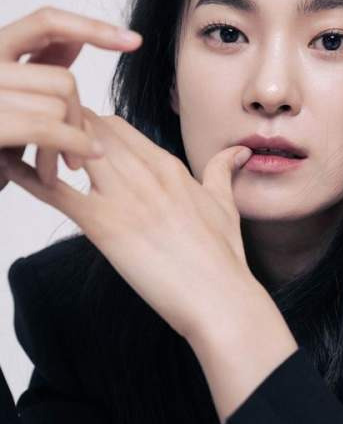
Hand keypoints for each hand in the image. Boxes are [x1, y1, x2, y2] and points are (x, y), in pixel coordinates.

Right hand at [0, 6, 141, 191]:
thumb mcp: (14, 97)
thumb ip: (38, 66)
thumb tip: (77, 39)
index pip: (47, 21)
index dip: (92, 28)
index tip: (133, 41)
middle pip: (63, 77)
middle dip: (81, 116)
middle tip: (83, 147)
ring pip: (59, 103)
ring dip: (74, 139)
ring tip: (68, 163)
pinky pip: (47, 125)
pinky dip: (74, 143)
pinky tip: (83, 158)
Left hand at [0, 106, 255, 342]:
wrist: (221, 298)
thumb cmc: (223, 259)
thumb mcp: (225, 205)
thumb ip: (223, 171)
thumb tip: (238, 151)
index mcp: (168, 167)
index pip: (116, 126)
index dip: (86, 129)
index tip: (68, 144)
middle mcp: (144, 172)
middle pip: (88, 127)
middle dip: (61, 131)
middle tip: (38, 146)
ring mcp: (124, 197)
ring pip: (71, 146)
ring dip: (43, 145)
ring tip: (19, 151)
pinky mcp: (105, 226)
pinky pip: (55, 190)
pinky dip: (27, 176)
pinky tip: (8, 167)